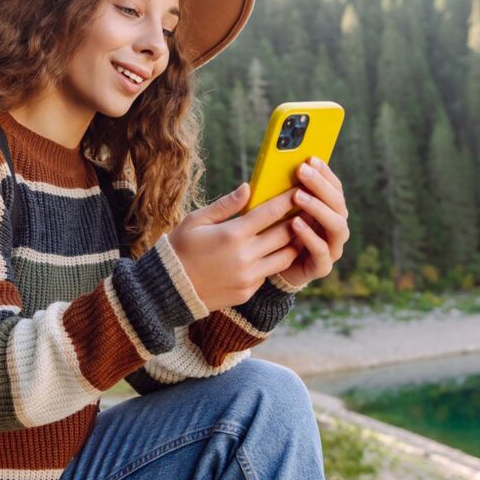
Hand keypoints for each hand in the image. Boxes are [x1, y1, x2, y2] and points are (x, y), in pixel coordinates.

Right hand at [167, 183, 298, 311]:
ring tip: (302, 229)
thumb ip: (225, 205)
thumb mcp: (196, 221)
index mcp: (232, 235)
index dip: (288, 199)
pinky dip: (276, 260)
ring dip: (296, 242)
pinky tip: (279, 250)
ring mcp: (248, 276)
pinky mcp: (248, 291)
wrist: (169, 290)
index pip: (270, 212)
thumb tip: (247, 188)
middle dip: (300, 218)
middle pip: (285, 234)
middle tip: (310, 207)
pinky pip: (270, 272)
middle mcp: (245, 256)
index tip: (299, 189)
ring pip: (285, 256)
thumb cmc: (180, 248)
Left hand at [278, 157, 349, 288]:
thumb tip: (275, 166)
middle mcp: (335, 227)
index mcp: (329, 211)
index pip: (334, 187)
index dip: (325, 173)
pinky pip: (321, 251)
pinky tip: (295, 223)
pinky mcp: (322, 267)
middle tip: (302, 171)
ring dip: (318, 208)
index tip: (310, 158)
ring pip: (336, 225)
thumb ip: (282, 192)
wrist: (271, 269)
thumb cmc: (275, 234)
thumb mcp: (278, 210)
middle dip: (321, 185)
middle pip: (338, 203)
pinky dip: (310, 236)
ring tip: (298, 196)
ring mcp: (332, 247)